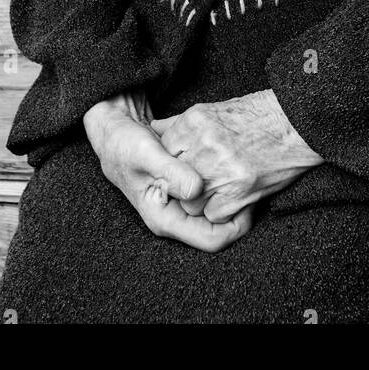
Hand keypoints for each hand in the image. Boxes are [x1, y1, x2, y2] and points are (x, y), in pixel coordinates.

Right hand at [83, 92, 254, 251]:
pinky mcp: (185, 189)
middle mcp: (175, 216)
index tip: (251, 199)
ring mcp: (180, 204)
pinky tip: (228, 162)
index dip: (237, 224)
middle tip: (253, 182)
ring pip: (218, 210)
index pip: (212, 239)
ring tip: (243, 171)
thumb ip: (171, 173)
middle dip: (238, 208)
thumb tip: (197, 191)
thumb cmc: (124, 144)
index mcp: (164, 219)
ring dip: (232, 194)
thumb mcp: (145, 154)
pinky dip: (223, 181)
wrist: (115, 130)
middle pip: (220, 228)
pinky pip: (212, 194)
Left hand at [151, 89, 322, 221]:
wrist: (296, 124)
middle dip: (182, 185)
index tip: (180, 168)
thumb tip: (153, 131)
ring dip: (201, 201)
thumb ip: (180, 123)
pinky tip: (232, 196)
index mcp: (195, 121)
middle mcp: (204, 145)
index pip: (162, 153)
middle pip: (173, 181)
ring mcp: (222, 170)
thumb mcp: (212, 109)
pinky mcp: (240, 191)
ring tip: (218, 188)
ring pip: (191, 203)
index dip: (171, 164)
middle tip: (197, 182)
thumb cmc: (256, 115)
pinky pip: (214, 215)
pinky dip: (222, 211)